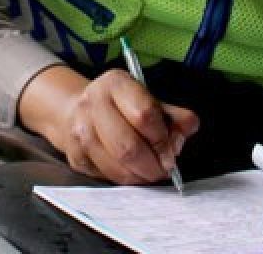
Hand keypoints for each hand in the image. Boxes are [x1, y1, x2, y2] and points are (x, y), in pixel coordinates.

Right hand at [19, 65, 199, 183]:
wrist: (76, 111)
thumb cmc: (121, 107)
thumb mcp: (150, 101)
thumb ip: (175, 115)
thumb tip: (187, 129)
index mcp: (115, 83)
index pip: (144, 115)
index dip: (162, 139)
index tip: (171, 150)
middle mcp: (92, 103)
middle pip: (128, 147)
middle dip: (153, 165)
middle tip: (164, 169)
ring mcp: (79, 130)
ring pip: (117, 167)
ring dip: (140, 177)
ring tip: (149, 171)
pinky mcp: (75, 155)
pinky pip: (107, 177)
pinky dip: (126, 180)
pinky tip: (131, 171)